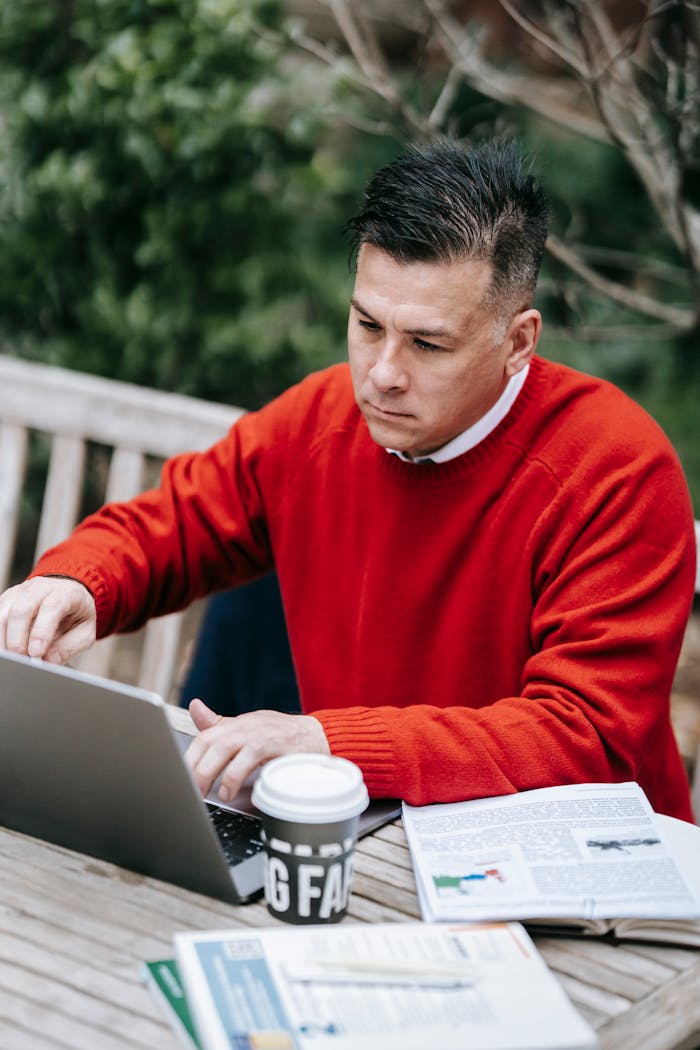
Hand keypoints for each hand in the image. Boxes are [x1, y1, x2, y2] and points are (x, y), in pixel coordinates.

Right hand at [0, 576, 96, 662]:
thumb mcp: (85, 632)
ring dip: (5, 638)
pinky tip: (6, 647)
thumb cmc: (76, 613)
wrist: (67, 592)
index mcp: (66, 593)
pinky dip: (0, 634)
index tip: (36, 653)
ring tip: (14, 657)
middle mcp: (41, 588)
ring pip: (3, 613)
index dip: (42, 631)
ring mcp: (21, 592)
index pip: (52, 607)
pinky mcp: (7, 599)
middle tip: (21, 659)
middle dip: (17, 639)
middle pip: (21, 610)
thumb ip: (69, 646)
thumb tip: (49, 660)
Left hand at [185, 697, 330, 802]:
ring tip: (213, 794)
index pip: (205, 737)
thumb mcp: (249, 729)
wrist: (321, 736)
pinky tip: (233, 792)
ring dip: (212, 772)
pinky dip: (237, 775)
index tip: (181, 779)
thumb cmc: (283, 737)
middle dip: (196, 769)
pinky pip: (250, 757)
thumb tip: (195, 707)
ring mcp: (261, 733)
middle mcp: (246, 725)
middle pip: (211, 742)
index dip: (189, 759)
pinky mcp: (276, 744)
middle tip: (192, 792)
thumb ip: (221, 725)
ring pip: (225, 747)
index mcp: (237, 725)